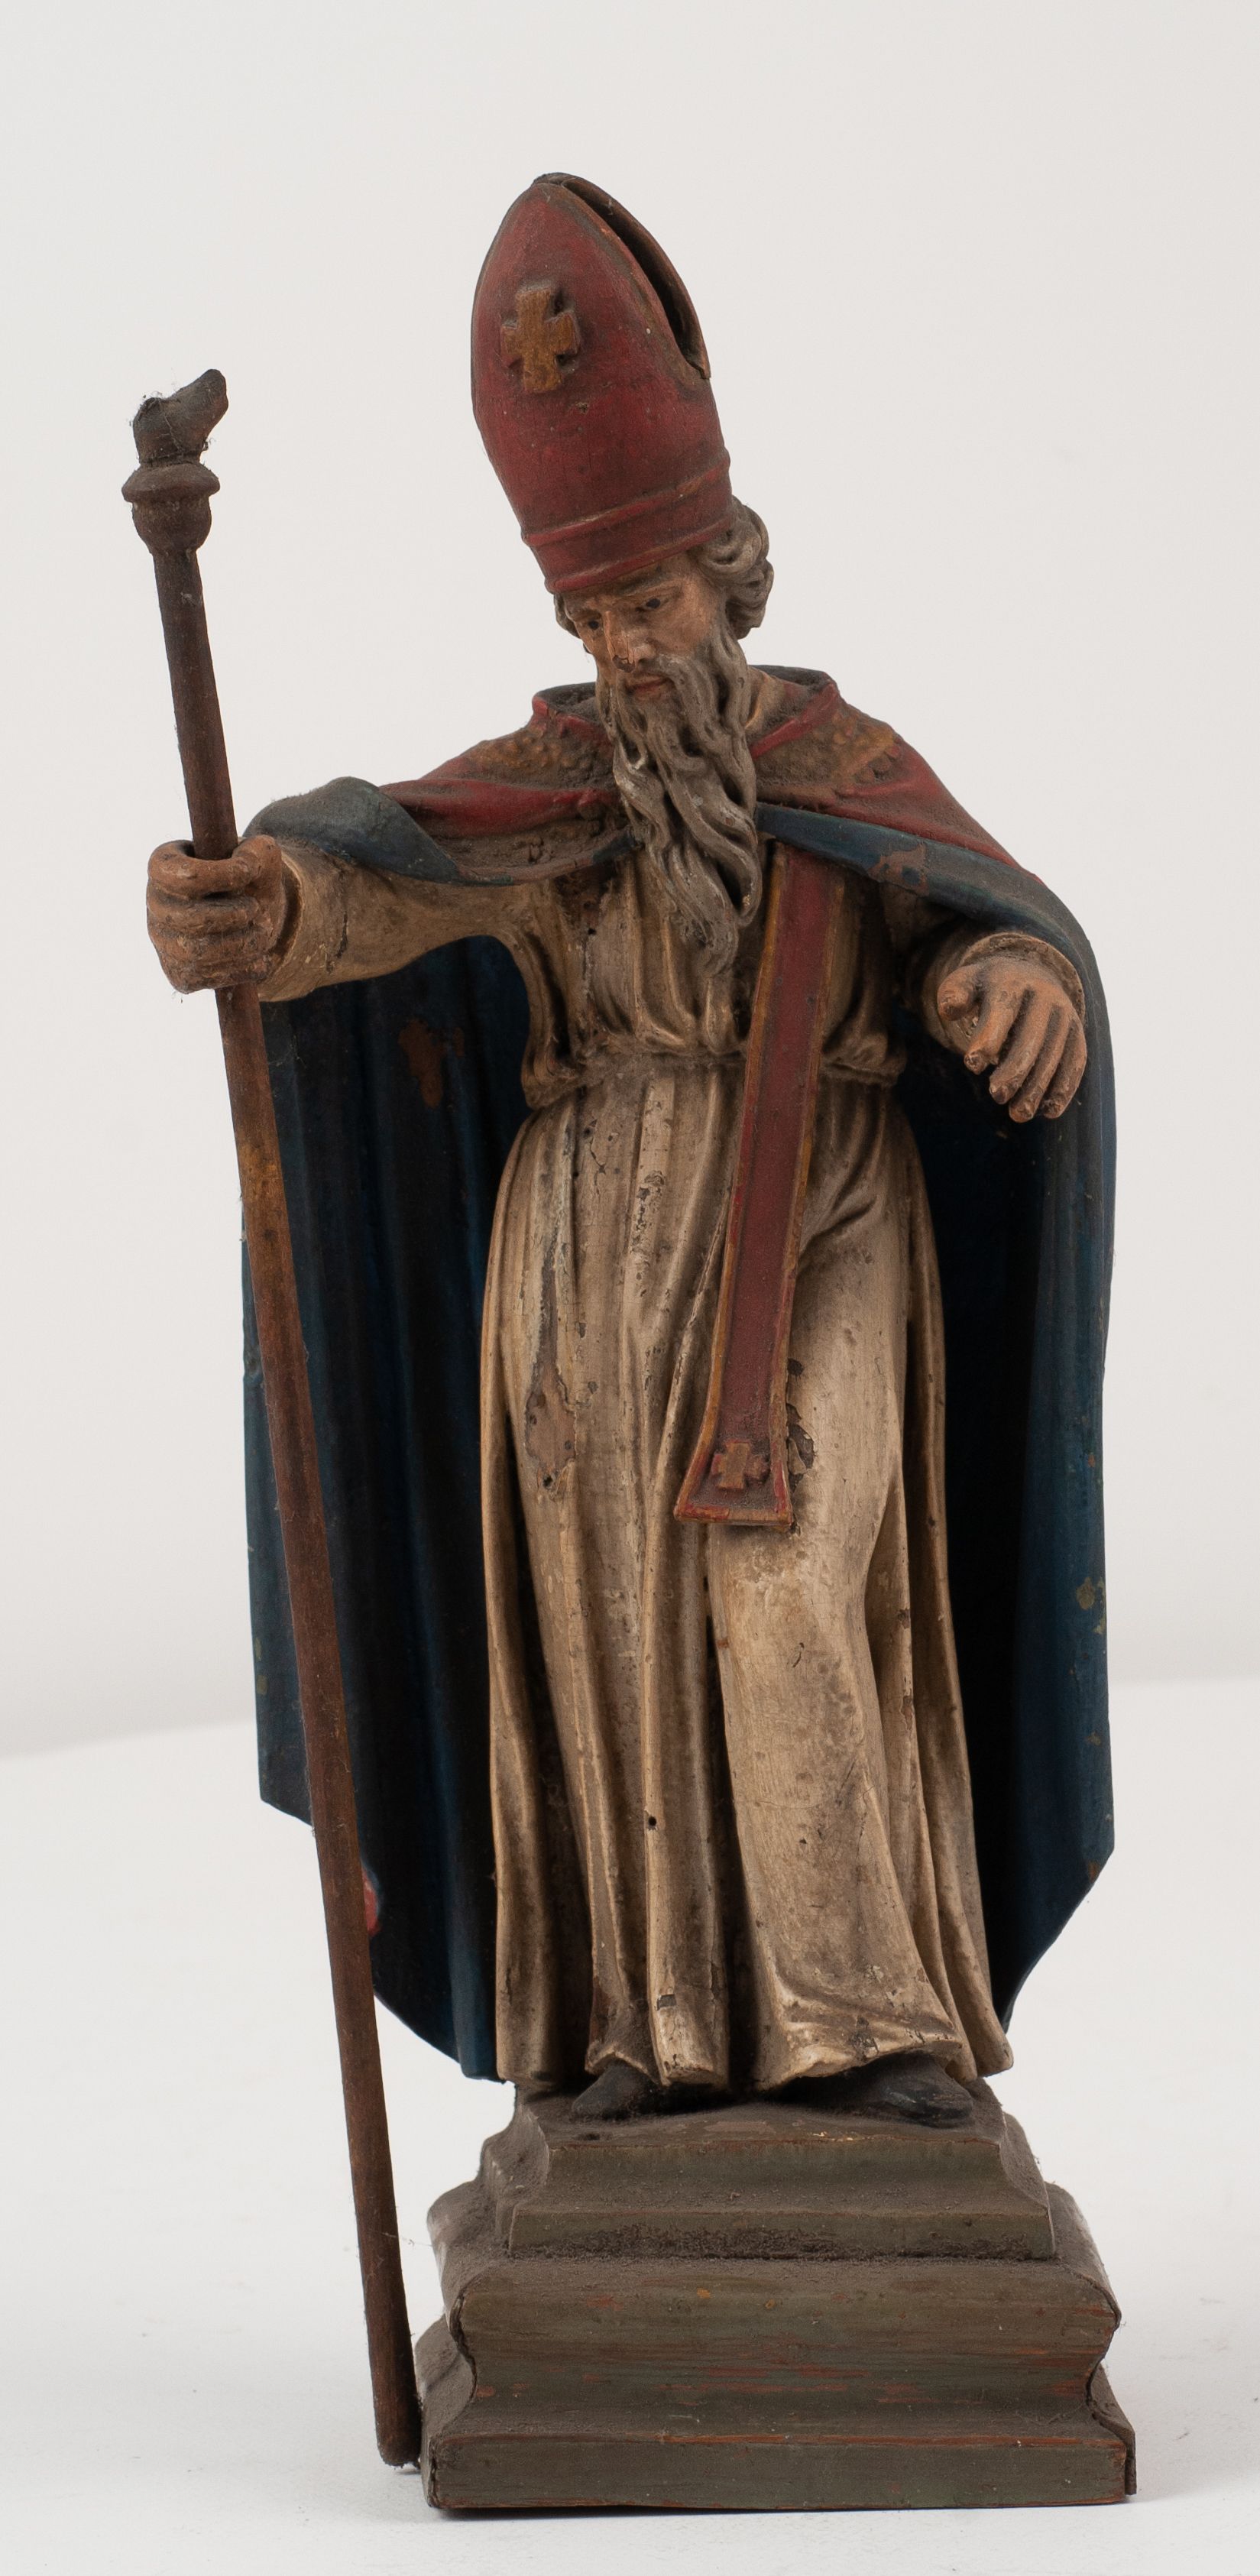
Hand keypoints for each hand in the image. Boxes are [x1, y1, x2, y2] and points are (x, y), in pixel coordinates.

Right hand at [146, 834, 289, 992]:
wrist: (255, 917)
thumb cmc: (250, 880)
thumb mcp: (259, 856)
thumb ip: (258, 852)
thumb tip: (248, 864)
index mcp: (164, 867)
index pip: (183, 876)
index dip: (221, 875)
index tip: (248, 872)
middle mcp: (155, 905)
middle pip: (191, 919)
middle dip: (235, 916)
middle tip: (257, 909)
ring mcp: (163, 942)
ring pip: (198, 953)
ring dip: (242, 944)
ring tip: (263, 932)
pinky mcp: (178, 974)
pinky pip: (205, 978)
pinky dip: (240, 970)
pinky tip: (259, 958)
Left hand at [936, 954, 1085, 1121]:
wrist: (1031, 974)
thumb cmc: (990, 988)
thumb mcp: (968, 982)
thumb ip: (954, 995)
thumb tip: (949, 1011)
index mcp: (1012, 983)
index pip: (1002, 1011)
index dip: (988, 1039)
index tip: (972, 1065)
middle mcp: (1044, 996)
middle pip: (1031, 1037)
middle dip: (1015, 1070)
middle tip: (997, 1096)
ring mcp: (1064, 1014)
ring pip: (1054, 1054)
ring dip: (1037, 1087)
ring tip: (1019, 1114)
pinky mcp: (1076, 1032)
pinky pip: (1076, 1061)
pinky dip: (1065, 1087)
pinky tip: (1049, 1111)